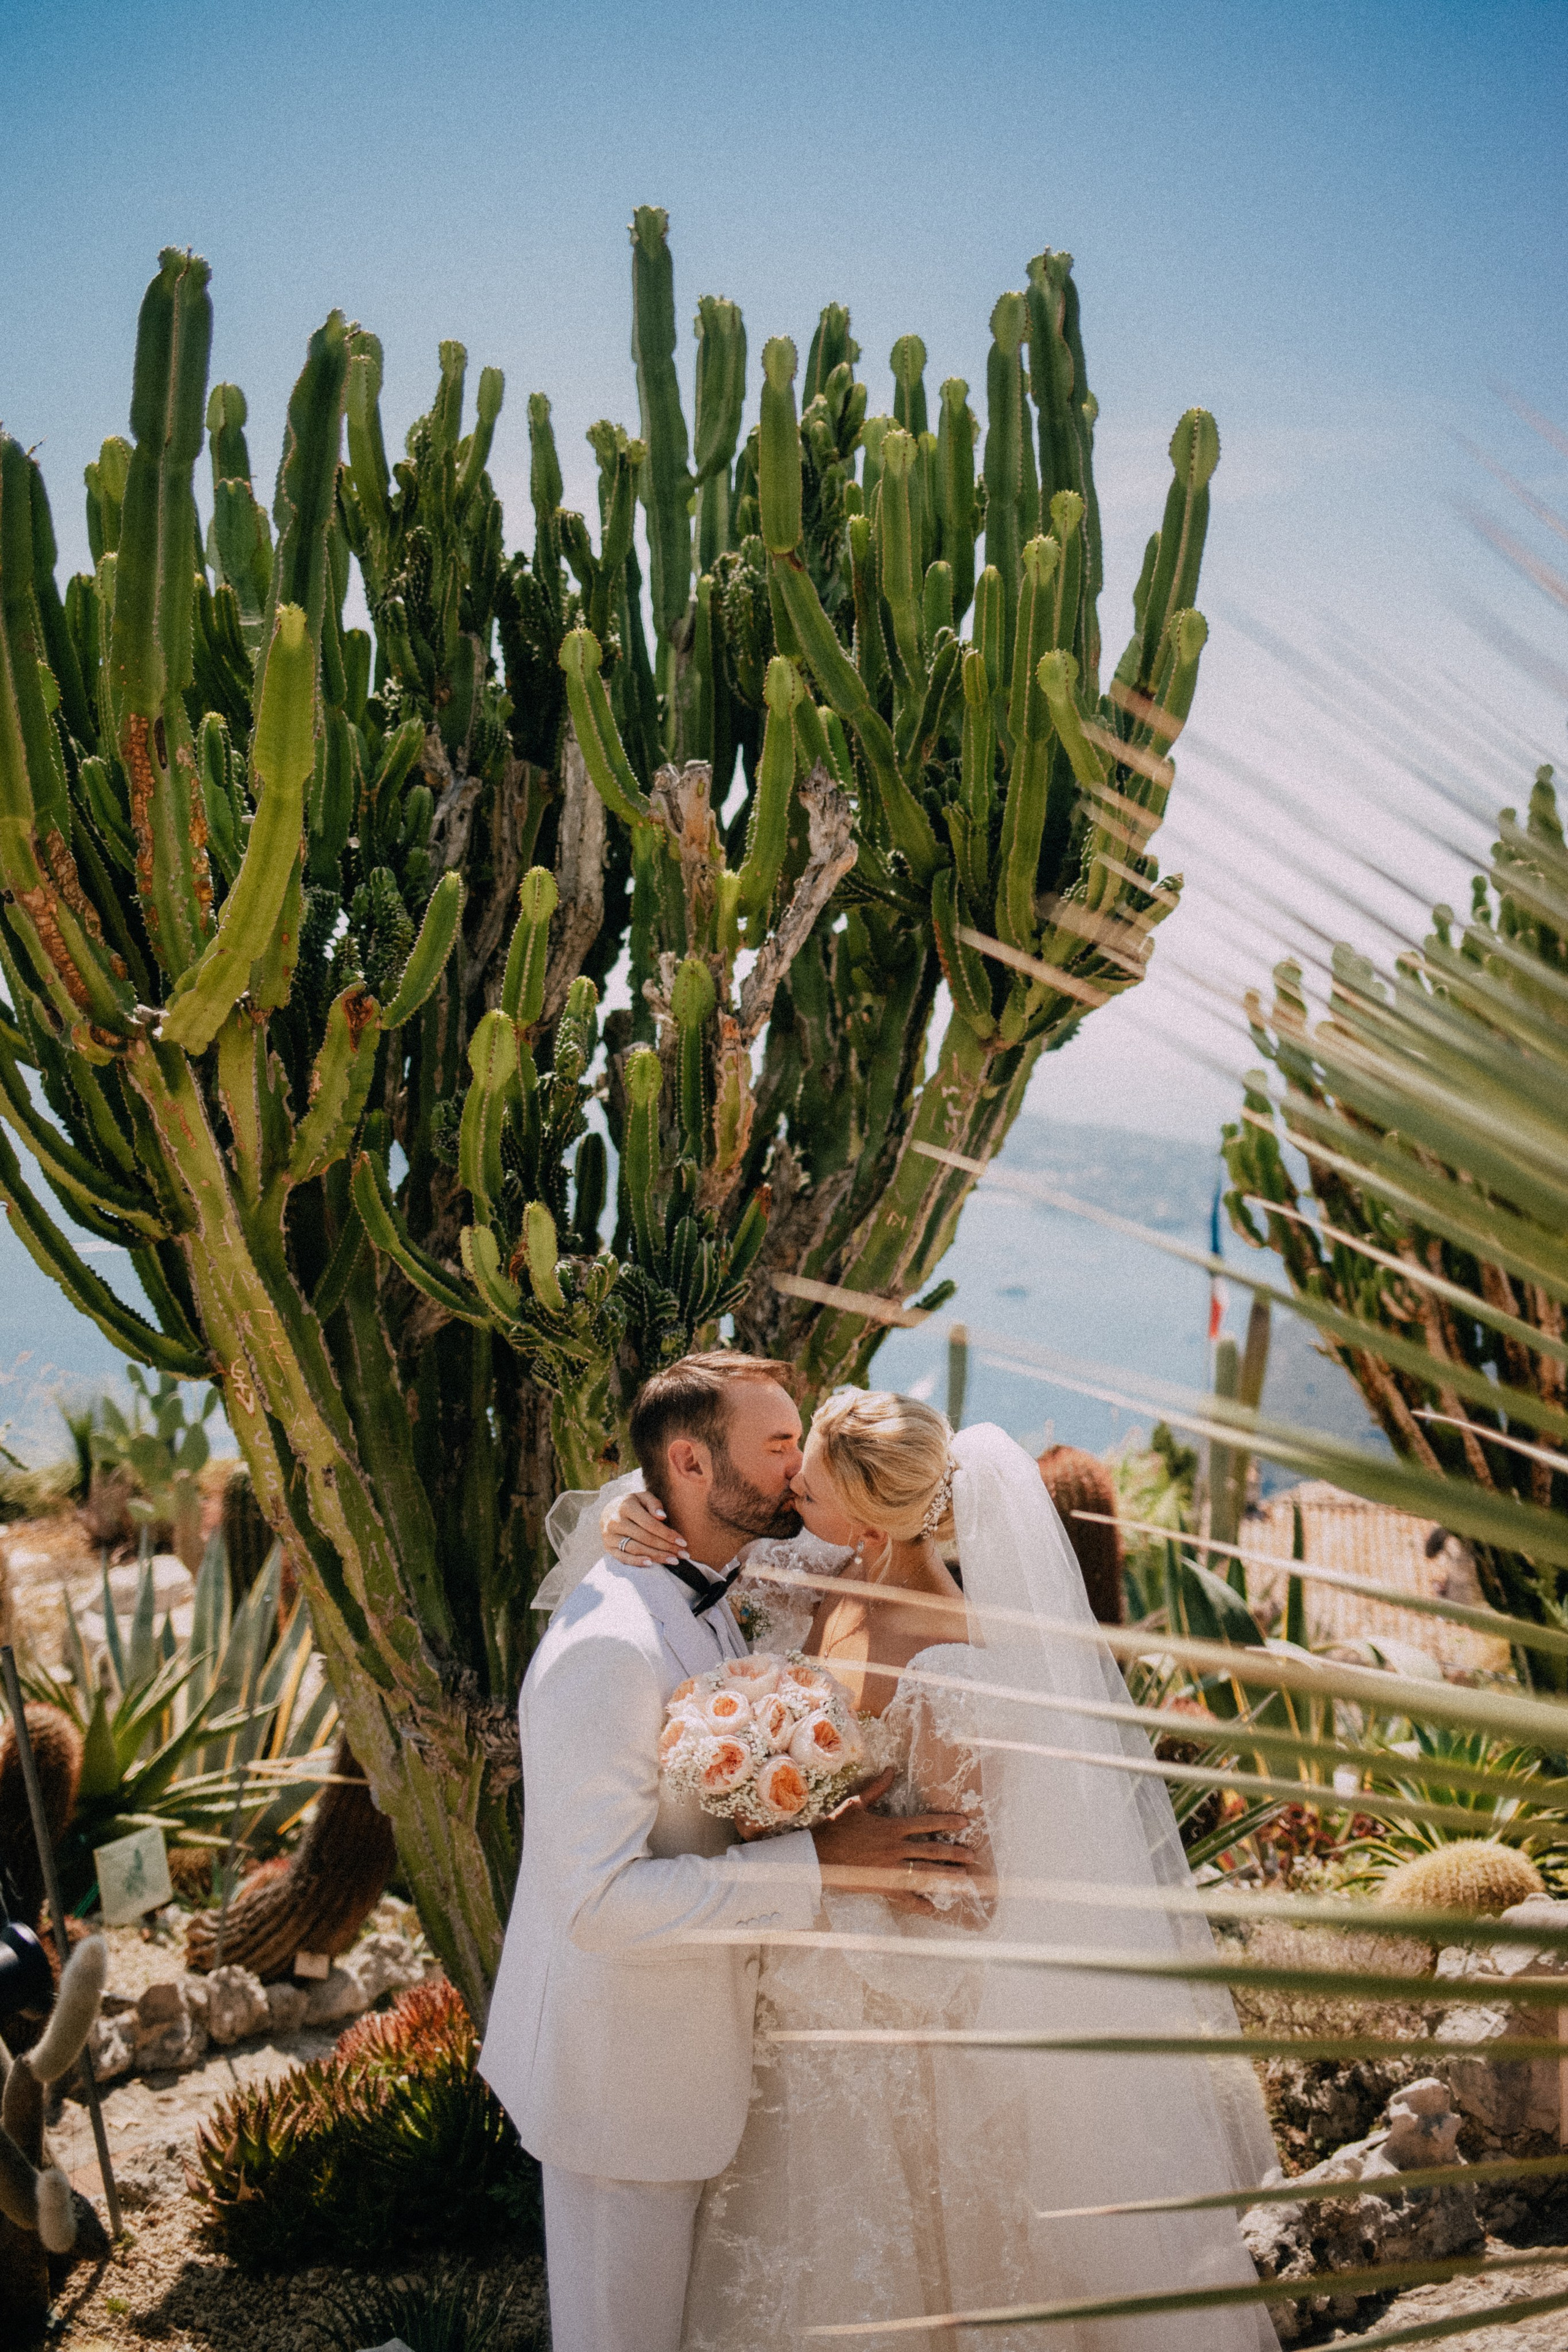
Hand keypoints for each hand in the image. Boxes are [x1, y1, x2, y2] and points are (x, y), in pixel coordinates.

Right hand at [602, 1486, 687, 1567]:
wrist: (608, 1511)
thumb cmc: (632, 1504)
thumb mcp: (642, 1497)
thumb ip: (654, 1504)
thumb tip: (662, 1517)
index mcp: (626, 1506)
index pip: (650, 1524)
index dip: (667, 1534)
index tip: (683, 1542)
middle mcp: (616, 1521)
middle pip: (645, 1538)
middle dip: (666, 1547)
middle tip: (683, 1554)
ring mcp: (610, 1536)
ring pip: (636, 1549)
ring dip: (656, 1556)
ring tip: (673, 1560)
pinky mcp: (608, 1548)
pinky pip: (623, 1558)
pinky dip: (637, 1562)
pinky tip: (651, 1564)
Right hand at [810, 1769, 976, 1912]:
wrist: (818, 1854)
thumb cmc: (836, 1827)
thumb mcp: (856, 1804)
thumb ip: (877, 1788)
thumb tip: (891, 1769)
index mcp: (891, 1827)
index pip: (926, 1823)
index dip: (946, 1822)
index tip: (965, 1822)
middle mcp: (895, 1848)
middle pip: (931, 1850)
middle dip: (953, 1853)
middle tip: (972, 1856)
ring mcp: (890, 1869)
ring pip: (924, 1872)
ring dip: (945, 1876)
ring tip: (963, 1879)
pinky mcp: (882, 1885)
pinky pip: (905, 1897)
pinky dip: (919, 1903)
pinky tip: (932, 1907)